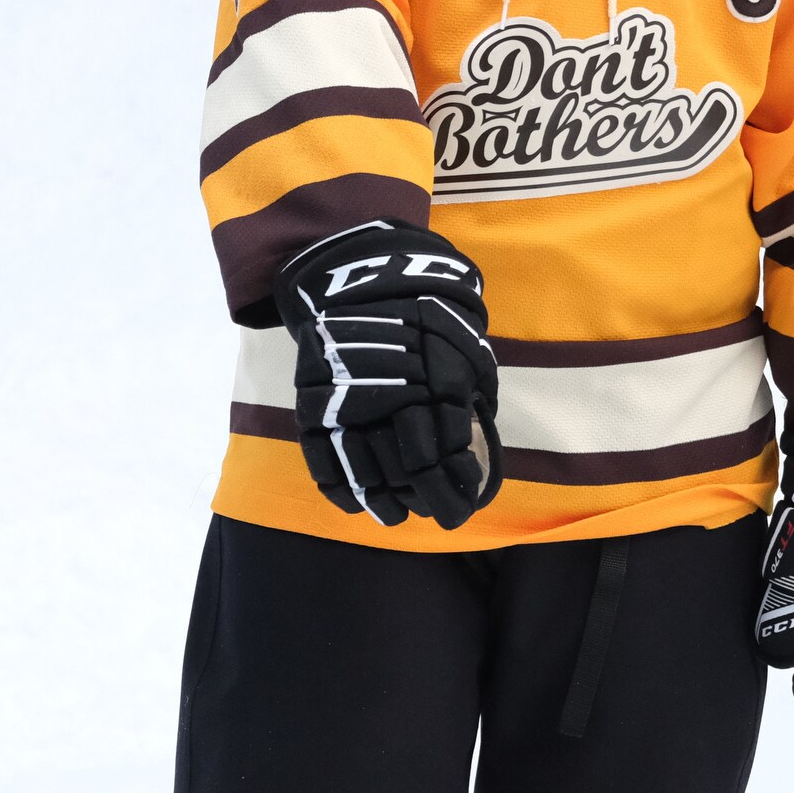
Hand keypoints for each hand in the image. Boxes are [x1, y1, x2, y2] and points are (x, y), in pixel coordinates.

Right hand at [276, 220, 502, 528]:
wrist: (358, 276)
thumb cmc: (422, 313)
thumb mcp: (462, 346)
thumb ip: (470, 395)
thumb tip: (479, 440)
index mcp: (435, 384)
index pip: (449, 454)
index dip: (458, 487)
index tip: (466, 505)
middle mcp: (392, 400)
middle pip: (411, 471)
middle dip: (430, 500)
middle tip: (441, 515)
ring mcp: (348, 404)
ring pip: (366, 473)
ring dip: (385, 501)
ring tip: (397, 515)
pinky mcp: (315, 405)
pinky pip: (322, 461)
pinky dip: (340, 489)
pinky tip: (356, 504)